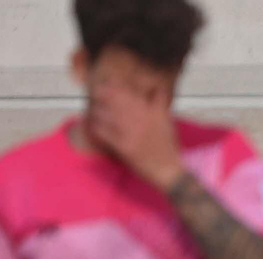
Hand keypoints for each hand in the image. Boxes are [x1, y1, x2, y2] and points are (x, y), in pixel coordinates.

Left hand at [87, 76, 184, 190]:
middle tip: (94, 95)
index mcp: (151, 111)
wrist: (169, 170)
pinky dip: (96, 128)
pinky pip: (103, 133)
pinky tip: (93, 126)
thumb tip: (156, 87)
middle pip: (113, 101)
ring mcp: (131, 133)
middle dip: (101, 96)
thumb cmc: (168, 146)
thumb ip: (160, 104)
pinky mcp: (124, 146)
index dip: (112, 87)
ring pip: (106, 115)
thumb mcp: (168, 121)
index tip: (105, 85)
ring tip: (93, 112)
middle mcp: (140, 119)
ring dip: (97, 112)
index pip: (127, 93)